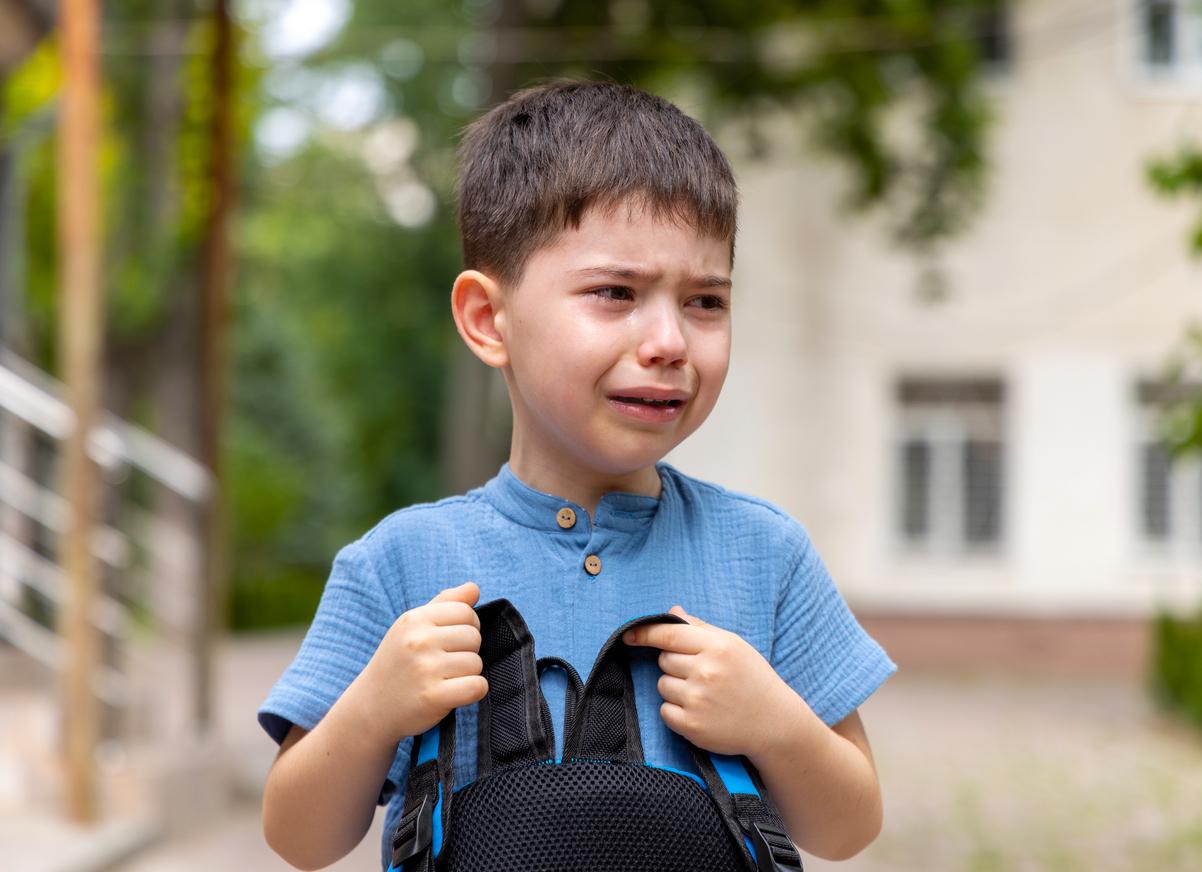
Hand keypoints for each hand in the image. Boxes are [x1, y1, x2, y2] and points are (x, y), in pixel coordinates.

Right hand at [363, 581, 487, 743]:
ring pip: (476, 663)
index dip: (467, 627)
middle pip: (474, 637)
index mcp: (414, 619)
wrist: (370, 708)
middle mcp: (419, 641)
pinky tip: (454, 693)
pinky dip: (473, 691)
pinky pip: (477, 686)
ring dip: (467, 674)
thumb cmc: (398, 663)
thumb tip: (474, 587)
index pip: (466, 612)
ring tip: (443, 679)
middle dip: (466, 651)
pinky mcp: (433, 697)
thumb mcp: (412, 627)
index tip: (450, 641)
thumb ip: (445, 603)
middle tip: (444, 664)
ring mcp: (426, 669)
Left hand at [623, 605, 798, 756]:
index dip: (645, 633)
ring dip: (675, 689)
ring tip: (703, 694)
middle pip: (663, 660)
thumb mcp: (734, 645)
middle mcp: (706, 671)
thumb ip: (700, 627)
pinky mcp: (692, 726)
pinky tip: (700, 711)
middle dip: (674, 665)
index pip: (669, 634)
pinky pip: (664, 711)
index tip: (629, 635)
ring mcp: (698, 700)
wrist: (774, 723)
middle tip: (700, 674)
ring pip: (662, 685)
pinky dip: (676, 712)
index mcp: (717, 647)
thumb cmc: (752, 679)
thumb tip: (672, 610)